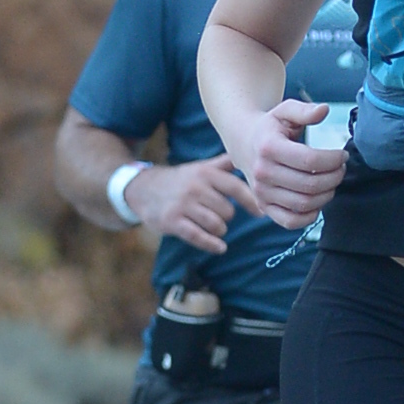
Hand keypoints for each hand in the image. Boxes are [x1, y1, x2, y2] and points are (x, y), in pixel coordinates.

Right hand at [134, 153, 261, 250]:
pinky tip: (220, 247)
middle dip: (227, 217)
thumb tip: (247, 156)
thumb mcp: (201, 167)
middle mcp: (195, 187)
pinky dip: (212, 245)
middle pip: (227, 211)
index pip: (235, 187)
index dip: (251, 202)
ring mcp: (182, 205)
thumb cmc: (181, 180)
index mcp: (205, 173)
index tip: (260, 213)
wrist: (143, 188)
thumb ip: (224, 164)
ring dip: (219, 230)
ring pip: (216, 225)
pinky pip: (199, 237)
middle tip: (219, 216)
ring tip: (215, 228)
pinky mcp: (172, 221)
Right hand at [238, 99, 336, 228]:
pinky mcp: (264, 207)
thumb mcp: (285, 111)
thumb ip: (305, 110)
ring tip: (332, 182)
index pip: (310, 160)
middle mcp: (263, 173)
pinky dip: (310, 216)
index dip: (333, 160)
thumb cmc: (271, 127)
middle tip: (341, 169)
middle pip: (310, 184)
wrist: (244, 142)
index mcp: (268, 147)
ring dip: (327, 194)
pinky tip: (318, 200)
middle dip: (335, 177)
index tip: (342, 155)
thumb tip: (324, 110)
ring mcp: (261, 193)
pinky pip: (291, 222)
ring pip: (304, 204)